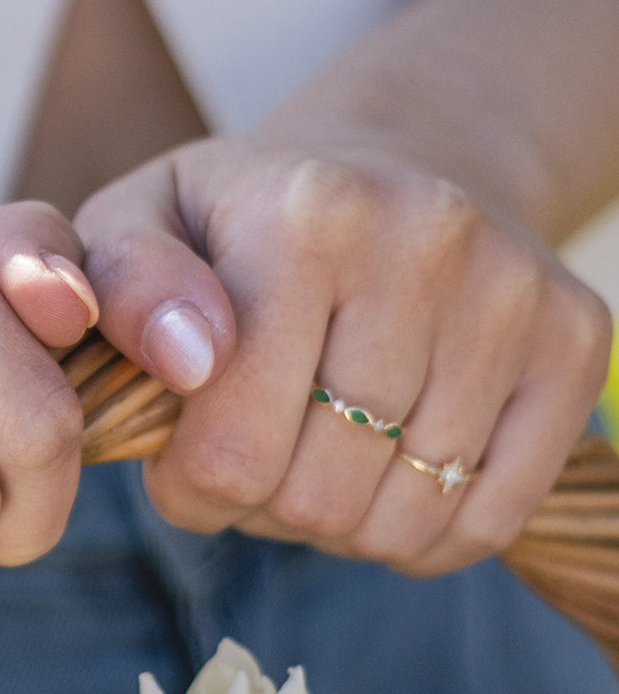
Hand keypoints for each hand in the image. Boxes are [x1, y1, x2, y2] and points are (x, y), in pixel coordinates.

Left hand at [74, 127, 611, 575]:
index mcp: (302, 213)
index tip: (184, 450)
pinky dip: (419, 530)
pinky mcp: (573, 342)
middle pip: (316, 496)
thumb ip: (120, 283)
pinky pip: (487, 521)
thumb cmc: (241, 217)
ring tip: (313, 447)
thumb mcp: (140, 221)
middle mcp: (424, 240)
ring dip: (335, 519)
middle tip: (252, 446)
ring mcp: (513, 292)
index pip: (228, 449)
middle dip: (261, 500)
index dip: (188, 482)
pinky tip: (382, 468)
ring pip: (401, 521)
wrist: (390, 163)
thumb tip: (188, 359)